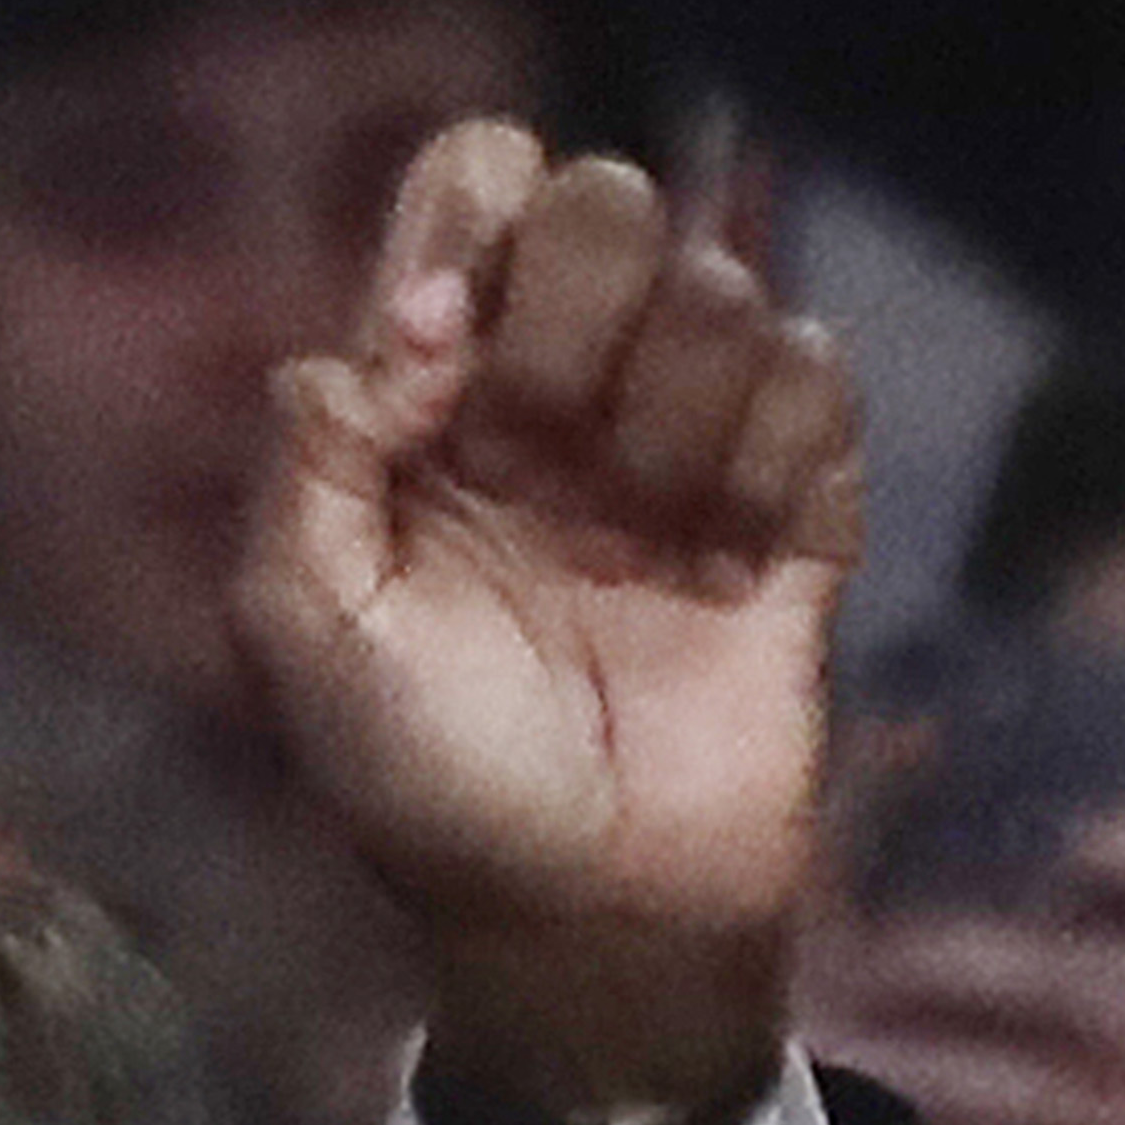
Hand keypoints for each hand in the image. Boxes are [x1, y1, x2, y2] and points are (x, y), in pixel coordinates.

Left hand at [235, 122, 859, 1124]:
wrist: (590, 925)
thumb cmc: (427, 788)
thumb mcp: (307, 635)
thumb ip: (311, 465)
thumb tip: (381, 333)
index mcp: (436, 407)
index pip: (468, 199)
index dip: (467, 218)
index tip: (449, 344)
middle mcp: (562, 403)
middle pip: (603, 209)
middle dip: (584, 285)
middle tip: (554, 422)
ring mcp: (683, 457)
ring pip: (718, 288)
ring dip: (682, 380)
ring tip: (654, 508)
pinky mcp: (794, 522)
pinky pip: (817, 387)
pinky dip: (787, 425)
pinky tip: (738, 522)